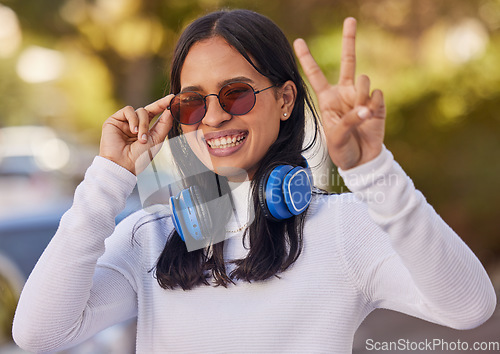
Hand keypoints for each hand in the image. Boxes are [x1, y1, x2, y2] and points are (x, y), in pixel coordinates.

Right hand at [99, 95, 173, 174]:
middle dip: (160, 105)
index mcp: (147, 130)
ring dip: (143, 123)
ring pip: (140, 110)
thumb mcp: (156, 140)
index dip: (164, 105)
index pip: (156, 114)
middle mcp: (136, 124)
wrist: (122, 164)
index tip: (173, 98)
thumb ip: (164, 125)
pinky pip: (128, 110)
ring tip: (141, 138)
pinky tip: (133, 131)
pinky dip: (133, 119)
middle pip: (149, 109)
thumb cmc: (140, 157)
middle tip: (169, 101)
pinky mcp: (115, 120)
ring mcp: (126, 122)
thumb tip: (170, 110)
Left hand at [294, 18, 385, 169]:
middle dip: (349, 39)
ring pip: (363, 79)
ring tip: (360, 114)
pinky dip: (374, 106)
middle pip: (348, 61)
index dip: (308, 59)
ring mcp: (361, 97)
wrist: (362, 162)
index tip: (298, 41)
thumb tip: (366, 106)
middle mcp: (344, 93)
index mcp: (328, 99)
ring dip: (361, 95)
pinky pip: (377, 95)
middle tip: (350, 19)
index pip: (316, 75)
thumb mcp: (336, 137)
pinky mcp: (377, 104)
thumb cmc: (342, 150)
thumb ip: (348, 120)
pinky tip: (371, 117)